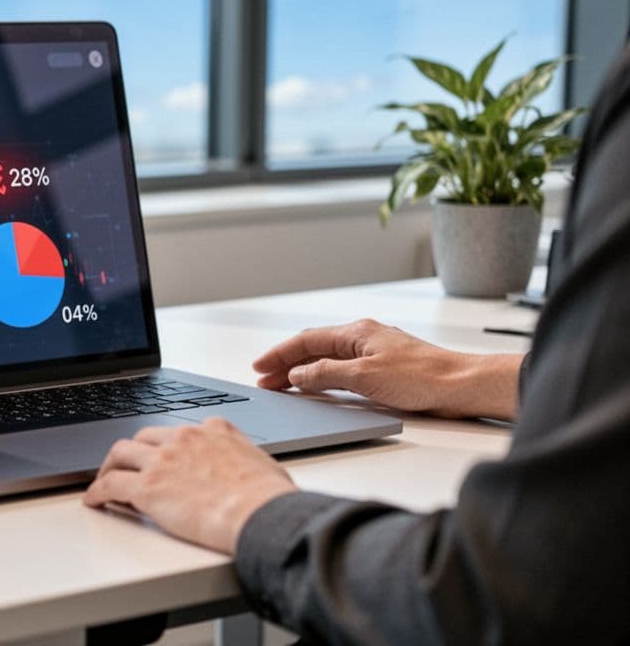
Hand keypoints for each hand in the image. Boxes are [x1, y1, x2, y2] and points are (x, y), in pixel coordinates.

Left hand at [84, 419, 296, 553]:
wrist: (262, 514)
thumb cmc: (270, 498)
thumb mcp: (263, 464)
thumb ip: (244, 460)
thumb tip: (247, 473)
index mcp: (213, 430)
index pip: (178, 432)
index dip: (165, 446)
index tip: (160, 456)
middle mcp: (183, 438)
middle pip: (144, 438)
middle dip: (133, 451)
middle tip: (125, 466)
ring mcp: (162, 460)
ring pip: (120, 454)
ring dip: (109, 467)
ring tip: (104, 480)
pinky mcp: (147, 487)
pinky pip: (110, 485)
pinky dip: (97, 492)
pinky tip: (94, 500)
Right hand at [251, 319, 521, 420]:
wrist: (461, 387)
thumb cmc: (422, 377)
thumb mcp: (363, 376)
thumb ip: (325, 374)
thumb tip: (298, 374)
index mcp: (356, 332)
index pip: (306, 341)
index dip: (279, 355)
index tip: (259, 367)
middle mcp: (364, 338)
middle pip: (314, 349)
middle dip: (286, 364)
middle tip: (265, 380)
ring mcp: (374, 354)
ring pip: (328, 360)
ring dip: (303, 372)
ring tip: (283, 386)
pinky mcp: (385, 371)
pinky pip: (343, 370)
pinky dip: (323, 378)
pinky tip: (318, 389)